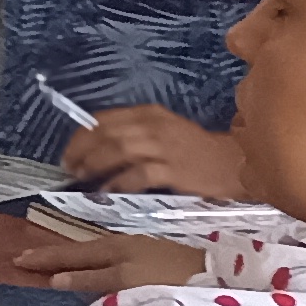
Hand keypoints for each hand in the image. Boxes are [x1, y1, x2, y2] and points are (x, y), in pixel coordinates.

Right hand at [12, 234, 205, 298]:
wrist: (222, 276)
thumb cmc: (178, 282)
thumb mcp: (131, 283)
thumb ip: (94, 281)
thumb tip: (59, 279)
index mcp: (118, 252)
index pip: (73, 258)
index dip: (47, 261)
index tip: (20, 262)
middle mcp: (125, 247)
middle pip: (81, 251)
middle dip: (52, 254)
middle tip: (23, 256)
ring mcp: (139, 248)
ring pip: (95, 250)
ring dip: (70, 253)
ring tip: (49, 258)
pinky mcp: (152, 253)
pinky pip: (110, 252)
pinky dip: (91, 255)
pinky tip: (91, 261)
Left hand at [60, 106, 247, 198]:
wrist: (237, 163)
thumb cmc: (197, 151)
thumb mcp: (165, 132)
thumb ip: (135, 135)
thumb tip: (97, 149)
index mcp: (150, 114)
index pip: (104, 119)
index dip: (81, 136)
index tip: (69, 152)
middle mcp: (155, 126)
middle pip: (106, 133)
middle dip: (81, 151)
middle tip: (69, 168)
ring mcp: (166, 147)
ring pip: (118, 149)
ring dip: (94, 164)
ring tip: (81, 177)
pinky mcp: (175, 170)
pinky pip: (139, 174)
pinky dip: (118, 182)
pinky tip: (107, 191)